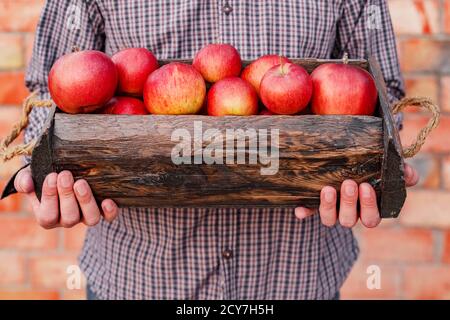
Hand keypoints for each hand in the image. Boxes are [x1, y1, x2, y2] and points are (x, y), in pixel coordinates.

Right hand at [14, 167, 118, 228]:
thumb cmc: (46, 176)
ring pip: (90, 219)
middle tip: (65, 175)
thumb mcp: (31, 176)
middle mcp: (68, 220)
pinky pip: (109, 217)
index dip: (49, 197)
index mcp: (48, 216)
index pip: (47, 215)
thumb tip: (27, 184)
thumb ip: (24, 180)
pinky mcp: (103, 211)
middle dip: (66, 195)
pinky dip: (110, 211)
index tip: (51, 176)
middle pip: (69, 217)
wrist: (66, 172)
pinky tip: (107, 200)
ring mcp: (86, 216)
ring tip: (81, 182)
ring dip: (86, 201)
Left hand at [294, 163, 418, 227]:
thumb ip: (399, 170)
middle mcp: (349, 213)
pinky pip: (307, 212)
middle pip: (350, 220)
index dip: (369, 206)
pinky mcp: (312, 204)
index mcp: (368, 208)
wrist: (343, 157)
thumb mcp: (385, 165)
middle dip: (350, 204)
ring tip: (328, 189)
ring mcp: (330, 210)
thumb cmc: (370, 165)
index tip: (366, 186)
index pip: (371, 217)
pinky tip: (300, 208)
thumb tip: (408, 173)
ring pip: (329, 220)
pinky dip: (304, 212)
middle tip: (349, 184)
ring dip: (329, 207)